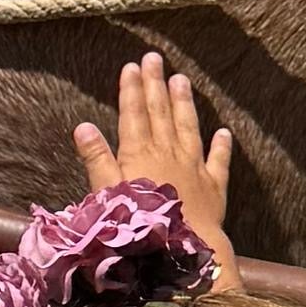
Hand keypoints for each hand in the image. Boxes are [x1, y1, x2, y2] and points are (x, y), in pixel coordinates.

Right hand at [74, 51, 235, 281]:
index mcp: (139, 153)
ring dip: (184, 103)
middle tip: (155, 58)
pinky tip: (223, 132)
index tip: (132, 66)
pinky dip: (221, 146)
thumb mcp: (107, 192)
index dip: (132, 89)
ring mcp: (194, 167)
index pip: (134, 114)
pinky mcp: (214, 187)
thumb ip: (97, 159)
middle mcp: (168, 152)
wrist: (182, 248)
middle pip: (160, 112)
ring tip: (182, 80)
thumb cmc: (138, 224)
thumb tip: (82, 126)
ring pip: (189, 128)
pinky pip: (218, 161)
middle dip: (156, 84)